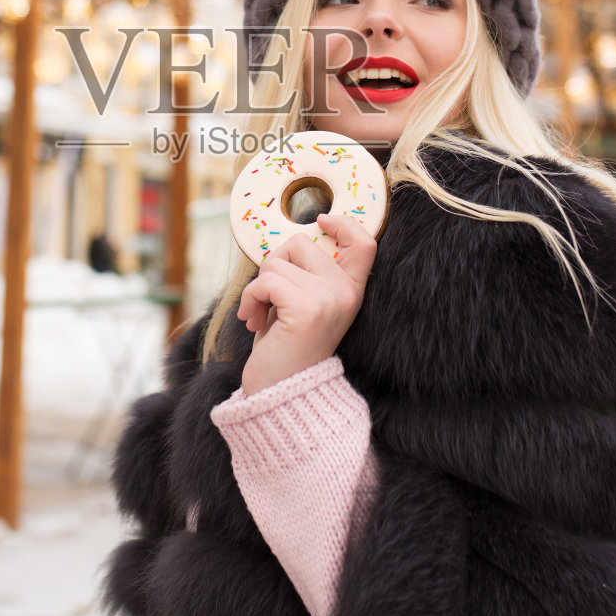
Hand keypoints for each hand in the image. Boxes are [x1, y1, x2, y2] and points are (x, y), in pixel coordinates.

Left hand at [238, 213, 377, 395]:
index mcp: (351, 291)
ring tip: (260, 316)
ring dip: (258, 288)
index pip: (365, 243)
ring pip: (276, 263)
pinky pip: (266, 281)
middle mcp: (346, 293)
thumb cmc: (286, 348)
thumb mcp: (305, 305)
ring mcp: (329, 300)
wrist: (282, 395)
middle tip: (267, 298)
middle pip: (301, 243)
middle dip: (273, 265)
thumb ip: (307, 275)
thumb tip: (289, 241)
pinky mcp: (307, 309)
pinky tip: (251, 321)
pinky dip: (250, 298)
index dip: (344, 223)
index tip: (321, 220)